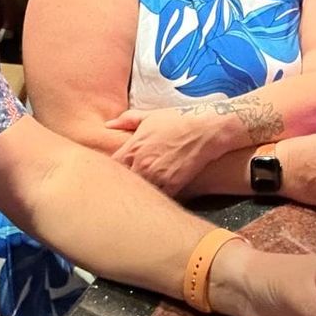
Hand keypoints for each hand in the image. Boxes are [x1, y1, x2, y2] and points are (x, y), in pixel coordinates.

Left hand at [106, 107, 220, 194]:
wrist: (206, 130)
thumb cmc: (178, 121)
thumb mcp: (150, 116)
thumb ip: (127, 120)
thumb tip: (109, 124)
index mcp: (133, 148)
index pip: (110, 167)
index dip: (109, 171)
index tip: (114, 171)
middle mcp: (142, 164)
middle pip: (122, 184)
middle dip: (122, 184)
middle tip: (123, 186)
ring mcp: (157, 177)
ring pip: (139, 193)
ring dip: (138, 193)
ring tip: (139, 194)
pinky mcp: (173, 185)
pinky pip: (158, 199)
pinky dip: (156, 199)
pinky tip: (156, 196)